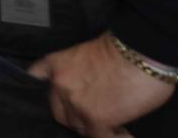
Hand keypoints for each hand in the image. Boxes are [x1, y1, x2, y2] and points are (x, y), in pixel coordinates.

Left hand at [26, 34, 173, 135]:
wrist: (141, 52)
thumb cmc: (122, 49)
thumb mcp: (85, 53)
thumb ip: (77, 72)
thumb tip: (87, 87)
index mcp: (56, 64)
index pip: (36, 80)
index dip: (49, 92)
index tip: (60, 97)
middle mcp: (60, 85)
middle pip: (59, 111)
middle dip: (75, 115)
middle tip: (94, 114)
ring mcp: (76, 104)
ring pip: (78, 127)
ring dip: (93, 127)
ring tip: (112, 124)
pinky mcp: (96, 119)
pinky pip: (98, 137)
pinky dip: (112, 137)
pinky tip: (123, 132)